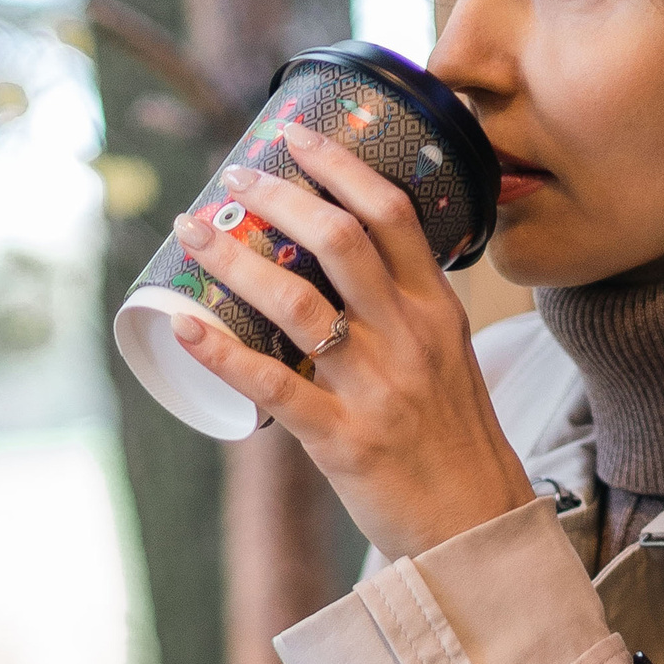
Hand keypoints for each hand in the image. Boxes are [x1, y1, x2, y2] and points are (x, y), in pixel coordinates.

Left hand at [170, 120, 534, 556]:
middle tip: (232, 178)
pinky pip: (276, 388)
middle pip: (340, 242)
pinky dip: (225, 354)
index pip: (390, 215)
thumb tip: (336, 267)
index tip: (294, 135)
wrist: (477, 527)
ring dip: (238, 261)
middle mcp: (409, 339)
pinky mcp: (345, 441)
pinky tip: (186, 328)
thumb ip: (403, 312)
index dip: (339, 166)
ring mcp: (377, 389)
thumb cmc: (453, 442)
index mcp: (436, 311)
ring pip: (300, 304)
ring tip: (195, 233)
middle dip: (279, 197)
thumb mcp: (447, 359)